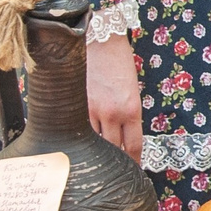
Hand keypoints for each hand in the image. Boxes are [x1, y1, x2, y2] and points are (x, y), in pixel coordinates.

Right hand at [85, 32, 143, 158]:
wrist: (100, 40)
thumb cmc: (119, 62)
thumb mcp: (132, 90)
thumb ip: (129, 114)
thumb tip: (122, 137)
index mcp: (132, 110)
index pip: (134, 146)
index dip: (134, 161)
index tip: (134, 169)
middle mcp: (112, 114)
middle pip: (115, 150)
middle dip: (118, 161)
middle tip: (118, 170)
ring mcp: (91, 111)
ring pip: (96, 142)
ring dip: (99, 151)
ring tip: (100, 161)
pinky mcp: (76, 107)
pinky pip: (81, 130)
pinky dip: (84, 137)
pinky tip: (83, 143)